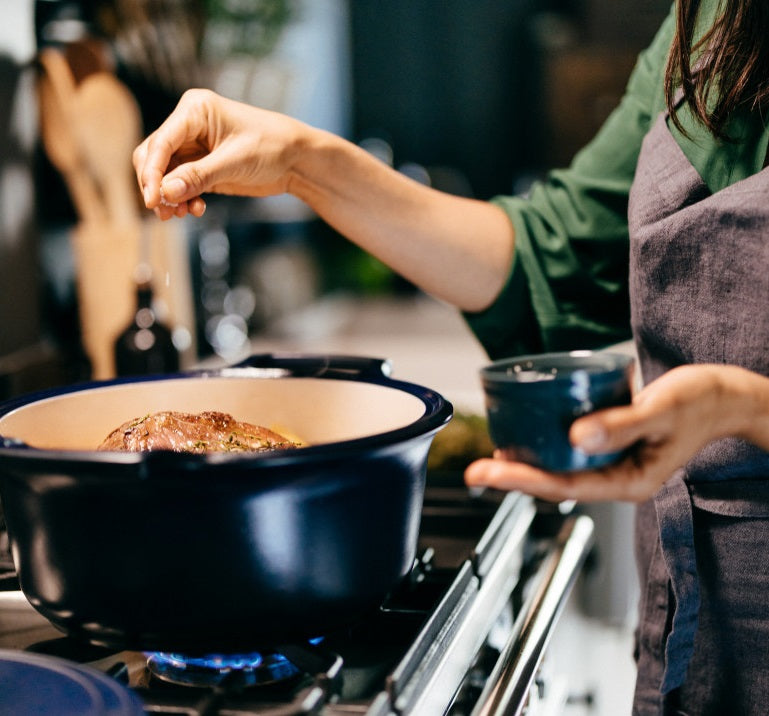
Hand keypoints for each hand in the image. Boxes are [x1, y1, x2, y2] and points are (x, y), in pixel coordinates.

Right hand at [133, 89, 307, 219]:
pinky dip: (183, 198)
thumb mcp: (235, 162)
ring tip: (180, 214)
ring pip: (166, 173)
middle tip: (165, 211)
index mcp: (195, 110)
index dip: (152, 172)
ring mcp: (194, 146)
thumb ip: (199, 177)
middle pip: (155, 157)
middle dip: (157, 185)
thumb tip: (166, 192)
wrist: (297, 159)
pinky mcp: (202, 166)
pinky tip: (195, 209)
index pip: (161, 142)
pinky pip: (181, 184)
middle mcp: (189, 125)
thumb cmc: (272, 147)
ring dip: (169, 195)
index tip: (152, 199)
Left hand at [465, 363, 768, 502]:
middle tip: (475, 469)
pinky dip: (544, 443)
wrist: (724, 395)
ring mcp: (612, 461)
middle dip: (513, 476)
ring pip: (560, 467)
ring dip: (525, 463)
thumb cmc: (702, 402)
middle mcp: (616, 475)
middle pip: (555, 481)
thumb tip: (576, 436)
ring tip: (489, 457)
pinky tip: (525, 432)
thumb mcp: (663, 410)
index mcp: (630, 480)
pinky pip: (570, 448)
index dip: (523, 480)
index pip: (565, 485)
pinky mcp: (610, 442)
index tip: (490, 471)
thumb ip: (622, 424)